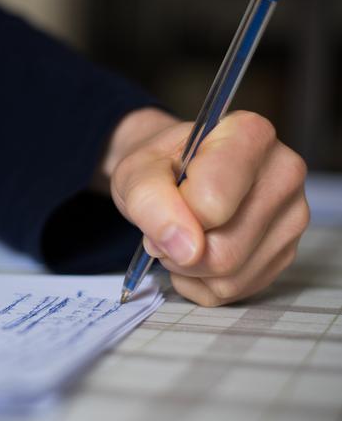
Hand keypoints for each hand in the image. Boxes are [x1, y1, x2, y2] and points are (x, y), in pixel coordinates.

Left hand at [104, 108, 309, 305]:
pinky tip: (196, 252)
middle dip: (178, 249)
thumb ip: (150, 201)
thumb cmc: (159, 166)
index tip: (165, 197)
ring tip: (181, 234)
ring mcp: (291, 218)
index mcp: (250, 136)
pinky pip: (234, 290)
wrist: (171, 173)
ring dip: (187, 267)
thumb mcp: (136, 171)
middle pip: (223, 250)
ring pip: (230, 276)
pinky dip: (201, 281)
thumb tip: (184, 248)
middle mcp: (283, 174)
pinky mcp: (284, 253)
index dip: (173, 213)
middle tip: (166, 223)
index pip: (212, 202)